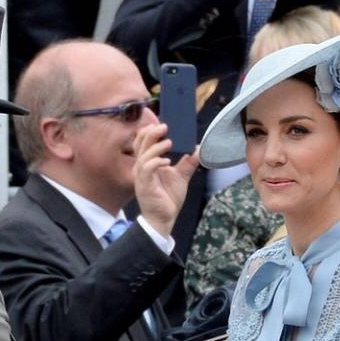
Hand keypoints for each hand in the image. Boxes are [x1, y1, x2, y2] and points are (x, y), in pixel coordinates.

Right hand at [133, 123, 199, 238]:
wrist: (164, 218)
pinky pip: (147, 169)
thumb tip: (198, 149)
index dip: (148, 131)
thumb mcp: (181, 176)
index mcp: (147, 163)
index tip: (159, 122)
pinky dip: (156, 162)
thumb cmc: (168, 198)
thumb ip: (188, 162)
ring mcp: (141, 177)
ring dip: (156, 147)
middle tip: (165, 126)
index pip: (143, 142)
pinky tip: (167, 162)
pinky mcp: (144, 185)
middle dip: (151, 133)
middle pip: (140, 144)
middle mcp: (141, 168)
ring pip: (143, 155)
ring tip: (169, 142)